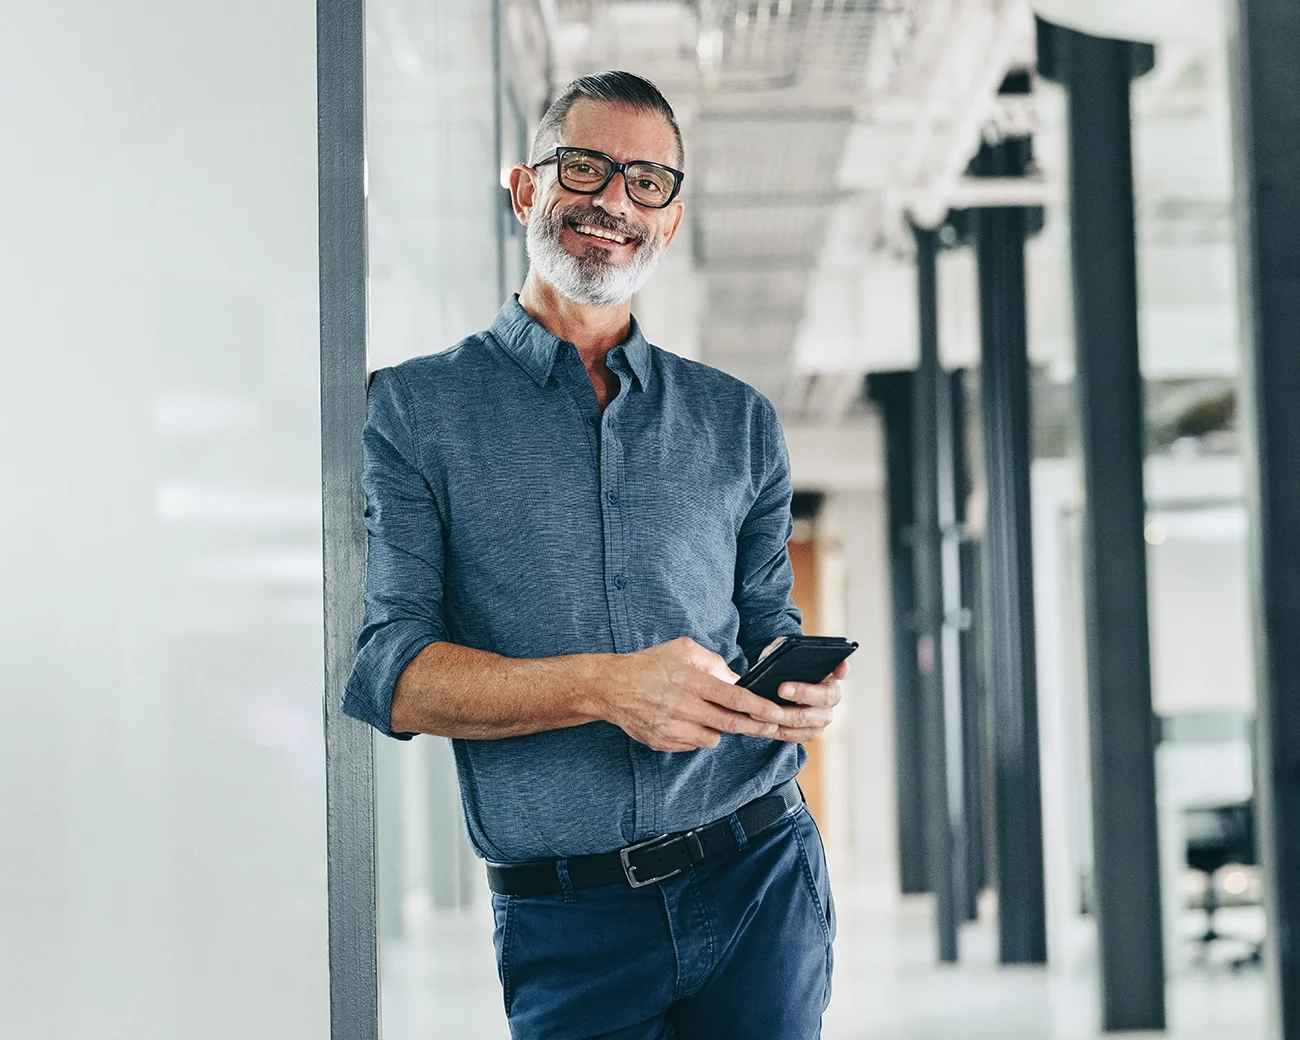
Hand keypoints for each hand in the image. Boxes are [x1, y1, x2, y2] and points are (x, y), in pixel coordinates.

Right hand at [604, 637, 786, 752]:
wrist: (612, 687)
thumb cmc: (650, 665)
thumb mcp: (681, 650)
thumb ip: (712, 661)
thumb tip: (736, 678)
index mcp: (691, 681)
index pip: (733, 697)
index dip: (758, 707)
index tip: (776, 712)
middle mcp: (684, 706)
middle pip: (729, 723)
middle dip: (755, 727)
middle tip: (772, 727)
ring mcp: (673, 728)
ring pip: (713, 737)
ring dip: (721, 729)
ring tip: (713, 716)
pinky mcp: (663, 742)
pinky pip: (693, 745)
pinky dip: (699, 735)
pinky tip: (690, 722)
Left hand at [770, 656, 847, 743]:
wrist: (775, 690)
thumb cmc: (781, 668)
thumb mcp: (780, 653)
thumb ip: (780, 649)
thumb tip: (774, 654)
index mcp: (829, 674)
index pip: (841, 669)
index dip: (842, 669)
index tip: (838, 669)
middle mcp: (831, 697)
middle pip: (824, 698)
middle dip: (803, 693)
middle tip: (781, 689)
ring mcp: (822, 718)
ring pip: (808, 721)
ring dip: (785, 717)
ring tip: (764, 712)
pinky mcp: (810, 733)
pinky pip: (796, 737)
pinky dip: (777, 731)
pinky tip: (761, 725)